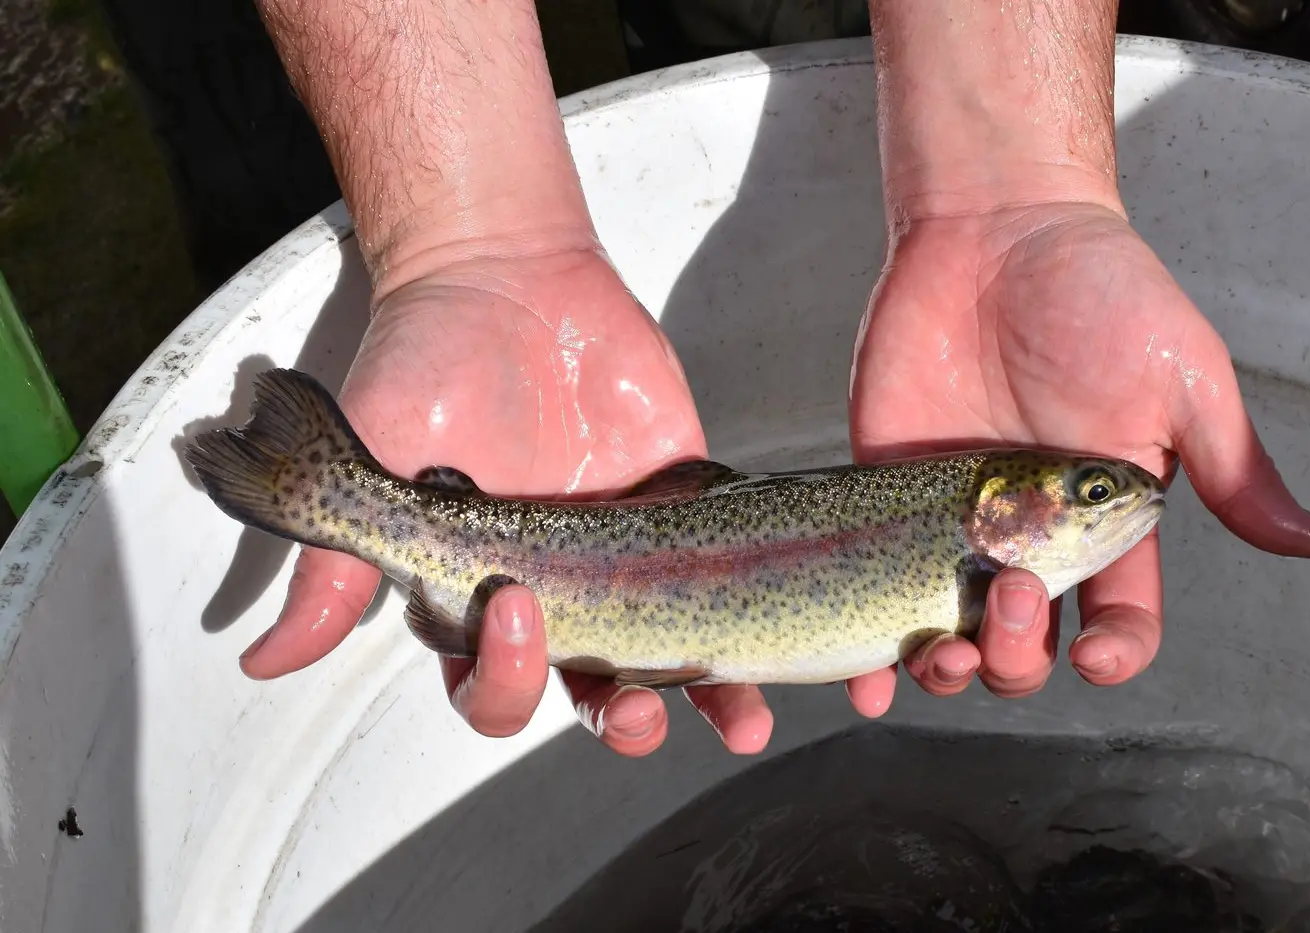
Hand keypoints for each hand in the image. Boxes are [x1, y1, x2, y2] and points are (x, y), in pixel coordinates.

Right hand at [234, 248, 783, 754]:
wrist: (505, 272)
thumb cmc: (427, 363)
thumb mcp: (372, 463)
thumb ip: (336, 563)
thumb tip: (268, 663)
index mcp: (479, 594)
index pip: (489, 684)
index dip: (503, 676)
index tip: (515, 601)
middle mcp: (558, 588)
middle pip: (590, 691)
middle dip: (619, 719)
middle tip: (639, 712)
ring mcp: (629, 553)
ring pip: (670, 656)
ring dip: (706, 698)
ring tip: (740, 720)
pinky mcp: (685, 505)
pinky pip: (726, 574)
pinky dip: (757, 612)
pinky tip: (783, 635)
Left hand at [845, 200, 1309, 701]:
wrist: (994, 229)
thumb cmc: (1101, 292)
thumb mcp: (1182, 378)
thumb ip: (1234, 467)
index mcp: (1102, 521)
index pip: (1119, 618)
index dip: (1113, 654)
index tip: (1093, 653)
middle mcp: (1026, 535)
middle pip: (1026, 644)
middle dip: (1016, 655)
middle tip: (1004, 594)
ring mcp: (950, 520)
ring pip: (947, 635)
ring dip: (943, 670)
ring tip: (936, 654)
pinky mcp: (885, 494)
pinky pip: (870, 585)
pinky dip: (864, 649)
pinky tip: (862, 675)